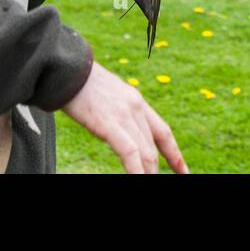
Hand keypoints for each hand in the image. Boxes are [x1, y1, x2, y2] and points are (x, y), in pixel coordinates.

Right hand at [61, 61, 188, 173]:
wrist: (66, 67)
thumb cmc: (79, 82)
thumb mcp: (106, 95)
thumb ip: (117, 111)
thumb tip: (117, 128)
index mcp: (136, 101)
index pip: (162, 132)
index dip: (174, 154)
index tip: (183, 170)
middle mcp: (136, 107)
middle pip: (153, 148)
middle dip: (156, 170)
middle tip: (158, 182)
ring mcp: (124, 115)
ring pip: (146, 153)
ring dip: (148, 174)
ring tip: (150, 183)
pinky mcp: (109, 123)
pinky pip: (130, 153)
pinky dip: (136, 171)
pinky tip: (139, 179)